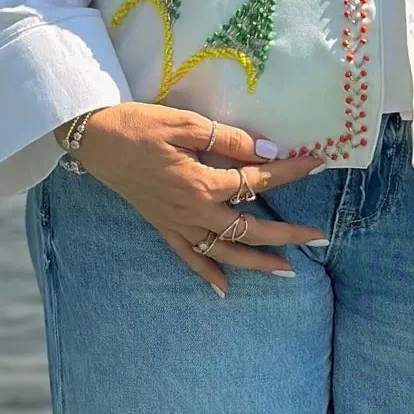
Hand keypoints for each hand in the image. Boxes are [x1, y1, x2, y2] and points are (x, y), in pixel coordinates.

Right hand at [74, 103, 324, 295]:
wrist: (94, 139)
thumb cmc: (139, 125)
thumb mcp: (185, 123)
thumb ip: (228, 140)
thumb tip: (267, 152)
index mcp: (202, 182)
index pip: (257, 180)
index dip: (290, 172)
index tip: (317, 164)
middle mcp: (194, 210)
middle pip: (249, 228)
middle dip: (287, 234)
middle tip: (319, 237)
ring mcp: (177, 223)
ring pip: (224, 251)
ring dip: (257, 263)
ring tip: (288, 270)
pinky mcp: (162, 227)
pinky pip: (188, 257)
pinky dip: (207, 274)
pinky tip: (224, 290)